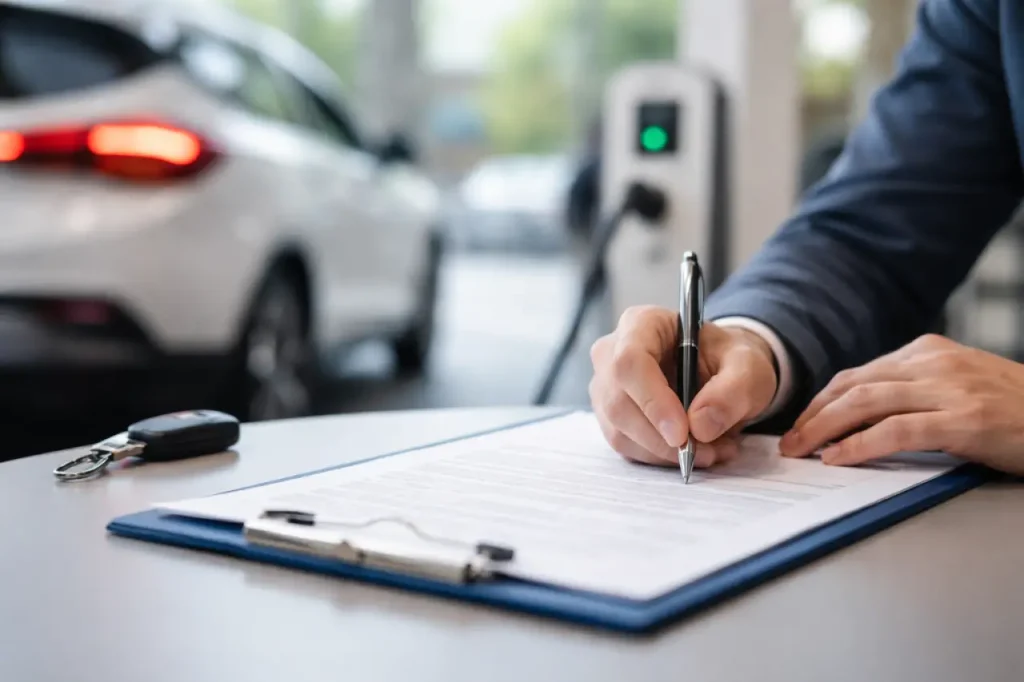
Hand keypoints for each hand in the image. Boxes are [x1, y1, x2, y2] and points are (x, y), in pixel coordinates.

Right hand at [589, 306, 777, 467]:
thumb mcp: (748, 366)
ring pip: (620, 431)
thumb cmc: (728, 359)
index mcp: (642, 324)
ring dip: (665, 452)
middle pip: (619, 402)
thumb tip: (700, 426)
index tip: (682, 434)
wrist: (719, 371)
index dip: (652, 401)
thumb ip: (732, 391)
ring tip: (710, 450)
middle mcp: (612, 353)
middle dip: (662, 438)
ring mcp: (605, 386)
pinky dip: (660, 457)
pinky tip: (693, 450)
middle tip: (707, 450)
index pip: (630, 361)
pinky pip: (626, 446)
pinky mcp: (610, 417)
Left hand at [780, 334, 1023, 474]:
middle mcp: (934, 363)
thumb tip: (859, 417)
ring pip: (865, 403)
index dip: (822, 402)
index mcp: (928, 352)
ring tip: (801, 452)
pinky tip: (839, 459)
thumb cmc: (1015, 411)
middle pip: (853, 386)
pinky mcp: (965, 420)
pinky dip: (860, 446)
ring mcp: (950, 389)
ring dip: (823, 429)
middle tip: (789, 442)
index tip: (801, 424)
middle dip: (813, 416)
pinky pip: (897, 431)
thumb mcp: (959, 387)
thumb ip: (915, 392)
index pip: (859, 375)